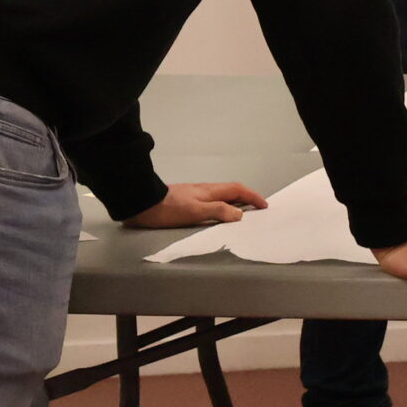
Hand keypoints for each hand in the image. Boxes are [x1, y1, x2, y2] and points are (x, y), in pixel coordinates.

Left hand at [123, 181, 270, 228]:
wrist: (142, 203)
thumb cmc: (168, 209)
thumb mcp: (195, 211)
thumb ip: (218, 211)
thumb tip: (240, 214)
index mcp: (209, 191)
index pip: (237, 189)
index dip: (252, 196)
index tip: (264, 206)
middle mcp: (204, 190)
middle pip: (231, 191)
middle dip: (246, 199)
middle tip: (257, 210)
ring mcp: (195, 195)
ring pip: (221, 197)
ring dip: (235, 203)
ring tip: (242, 216)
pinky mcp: (187, 202)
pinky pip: (212, 202)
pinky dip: (222, 208)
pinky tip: (218, 217)